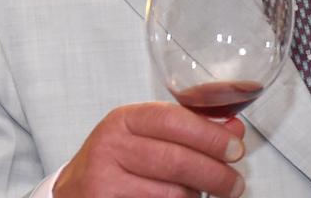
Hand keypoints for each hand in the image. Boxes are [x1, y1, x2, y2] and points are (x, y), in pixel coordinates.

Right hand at [54, 103, 245, 197]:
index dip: (211, 136)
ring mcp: (102, 180)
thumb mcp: (148, 134)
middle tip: (234, 183)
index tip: (236, 149)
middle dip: (215, 174)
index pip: (174, 120)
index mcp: (124, 120)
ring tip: (203, 193)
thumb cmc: (118, 159)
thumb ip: (191, 127)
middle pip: (177, 161)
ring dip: (196, 195)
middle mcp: (110, 146)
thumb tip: (234, 129)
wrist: (74, 191)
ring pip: (170, 192)